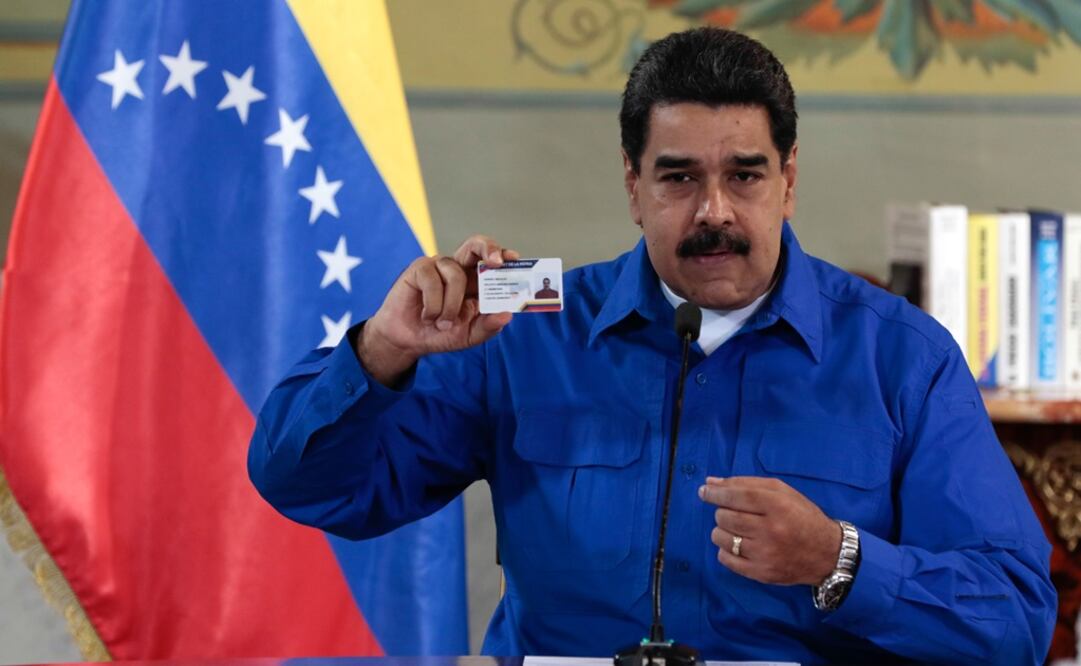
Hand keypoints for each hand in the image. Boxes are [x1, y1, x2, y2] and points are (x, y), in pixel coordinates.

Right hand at [358, 235, 518, 384]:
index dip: (504, 256)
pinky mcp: (419, 269)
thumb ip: (488, 327)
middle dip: (489, 248)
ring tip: (443, 323)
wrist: (408, 341)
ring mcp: (438, 267)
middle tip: (497, 262)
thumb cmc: (440, 333)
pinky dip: (433, 305)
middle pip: (475, 245)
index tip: (514, 258)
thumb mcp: (469, 335)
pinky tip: (427, 316)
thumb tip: (507, 315)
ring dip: (451, 305)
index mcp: (475, 282)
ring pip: (456, 275)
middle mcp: (459, 269)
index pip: (492, 262)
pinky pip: (432, 281)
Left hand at [698, 476, 840, 585]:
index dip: (715, 493)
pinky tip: (739, 545)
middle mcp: (771, 530)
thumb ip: (746, 484)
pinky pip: (726, 559)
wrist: (827, 554)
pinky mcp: (761, 573)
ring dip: (723, 531)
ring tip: (738, 529)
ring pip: (722, 538)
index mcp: (777, 505)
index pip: (736, 496)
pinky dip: (726, 550)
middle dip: (723, 511)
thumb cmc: (802, 517)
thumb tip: (710, 482)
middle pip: (725, 516)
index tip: (704, 491)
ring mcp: (765, 554)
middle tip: (734, 513)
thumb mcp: (782, 492)